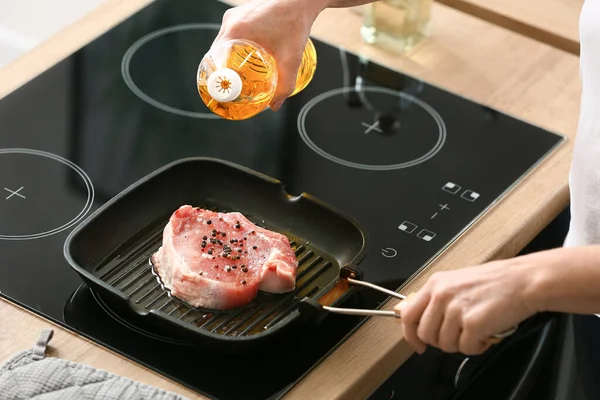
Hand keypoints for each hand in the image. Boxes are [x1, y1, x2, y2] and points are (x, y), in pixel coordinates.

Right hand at [213, 0, 325, 110]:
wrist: (302, 0)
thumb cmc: (295, 21)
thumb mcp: (291, 59)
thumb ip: (285, 85)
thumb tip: (275, 105)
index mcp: (235, 30)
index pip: (215, 60)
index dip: (218, 79)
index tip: (224, 93)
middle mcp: (231, 22)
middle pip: (218, 55)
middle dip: (225, 74)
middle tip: (234, 90)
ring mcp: (235, 17)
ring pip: (224, 46)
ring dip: (230, 62)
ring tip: (240, 79)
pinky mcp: (241, 16)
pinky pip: (232, 37)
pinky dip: (236, 51)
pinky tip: (248, 61)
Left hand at [395, 256, 539, 354]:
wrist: (524, 280)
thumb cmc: (497, 281)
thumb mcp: (457, 282)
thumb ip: (438, 299)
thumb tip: (421, 319)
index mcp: (435, 284)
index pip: (408, 314)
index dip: (411, 335)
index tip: (418, 344)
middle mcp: (442, 295)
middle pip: (426, 334)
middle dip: (441, 341)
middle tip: (459, 335)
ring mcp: (456, 309)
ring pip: (445, 344)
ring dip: (461, 344)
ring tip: (476, 330)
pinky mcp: (473, 324)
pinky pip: (466, 349)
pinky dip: (477, 347)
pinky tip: (486, 333)